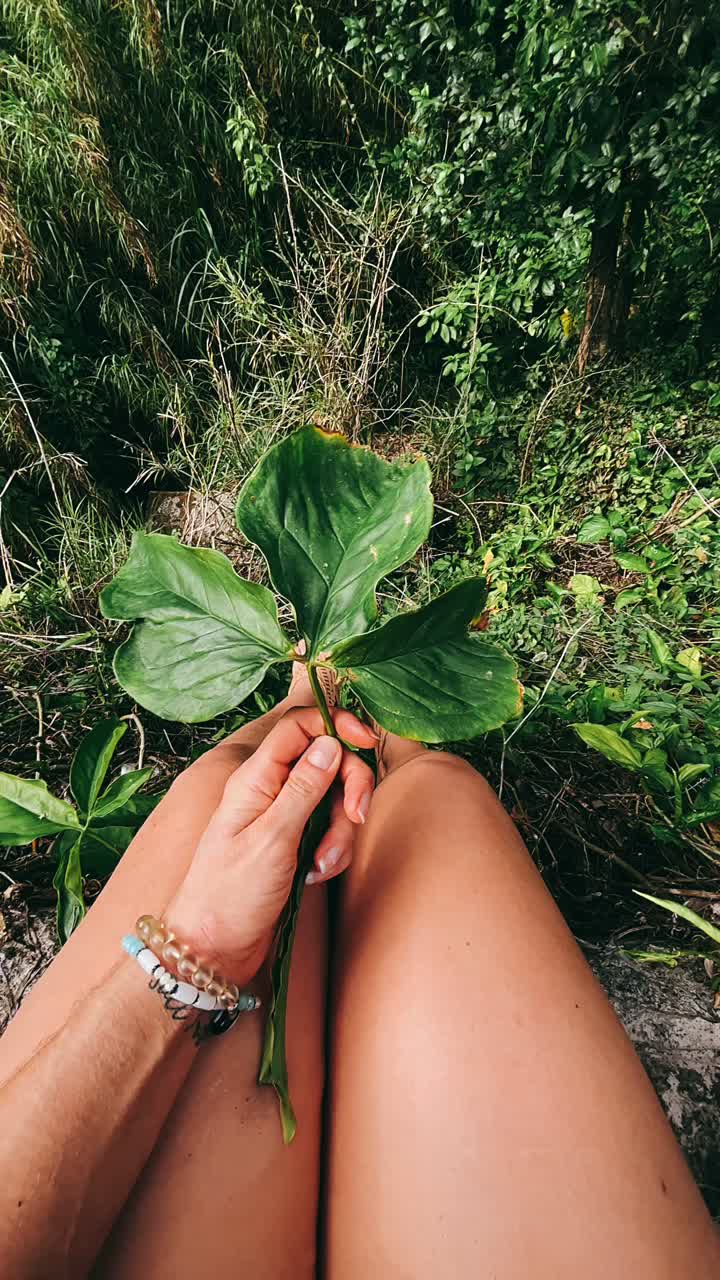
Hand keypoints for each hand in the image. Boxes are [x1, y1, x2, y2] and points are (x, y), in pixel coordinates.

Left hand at [167, 707, 376, 985]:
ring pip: (333, 800)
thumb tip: (331, 742)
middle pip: (326, 761)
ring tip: (323, 865)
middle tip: (356, 818)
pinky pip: (328, 832)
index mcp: (256, 778)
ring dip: (339, 832)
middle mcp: (269, 790)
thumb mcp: (273, 838)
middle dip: (349, 788)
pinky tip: (317, 876)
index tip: (367, 744)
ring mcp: (282, 817)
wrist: (215, 948)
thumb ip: (303, 788)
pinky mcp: (293, 843)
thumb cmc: (230, 894)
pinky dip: (332, 852)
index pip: (300, 726)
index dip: (336, 725)